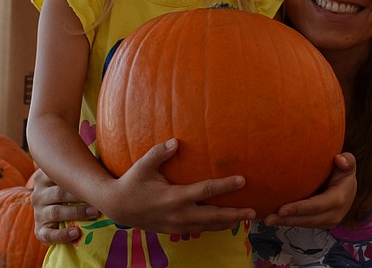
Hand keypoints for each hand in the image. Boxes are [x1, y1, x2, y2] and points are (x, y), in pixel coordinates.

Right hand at [30, 168, 98, 243]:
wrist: (53, 211)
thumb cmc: (69, 189)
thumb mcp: (69, 176)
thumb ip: (79, 168)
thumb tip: (103, 155)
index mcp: (43, 177)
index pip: (58, 175)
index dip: (76, 177)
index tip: (94, 178)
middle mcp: (38, 194)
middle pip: (59, 193)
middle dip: (80, 196)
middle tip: (99, 198)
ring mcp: (38, 213)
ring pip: (56, 212)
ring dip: (76, 213)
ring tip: (94, 213)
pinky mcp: (39, 230)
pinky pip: (49, 234)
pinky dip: (62, 235)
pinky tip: (76, 233)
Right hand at [105, 138, 256, 233]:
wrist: (117, 207)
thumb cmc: (132, 183)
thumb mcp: (142, 166)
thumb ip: (158, 153)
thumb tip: (175, 141)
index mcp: (174, 197)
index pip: (206, 192)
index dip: (225, 186)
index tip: (242, 181)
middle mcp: (179, 214)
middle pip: (214, 215)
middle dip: (235, 214)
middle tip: (254, 212)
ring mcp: (178, 225)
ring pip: (209, 226)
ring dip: (228, 222)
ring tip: (245, 218)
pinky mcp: (175, 230)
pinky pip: (200, 229)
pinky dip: (214, 226)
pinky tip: (224, 222)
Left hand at [262, 152, 355, 227]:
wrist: (349, 189)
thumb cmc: (344, 173)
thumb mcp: (349, 165)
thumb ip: (348, 161)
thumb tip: (339, 159)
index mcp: (338, 200)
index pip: (316, 206)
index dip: (299, 208)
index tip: (281, 209)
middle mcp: (334, 215)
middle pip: (307, 219)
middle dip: (287, 220)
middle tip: (267, 218)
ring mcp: (327, 222)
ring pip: (304, 224)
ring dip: (285, 223)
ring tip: (266, 218)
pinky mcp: (320, 224)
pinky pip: (303, 223)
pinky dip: (289, 221)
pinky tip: (273, 218)